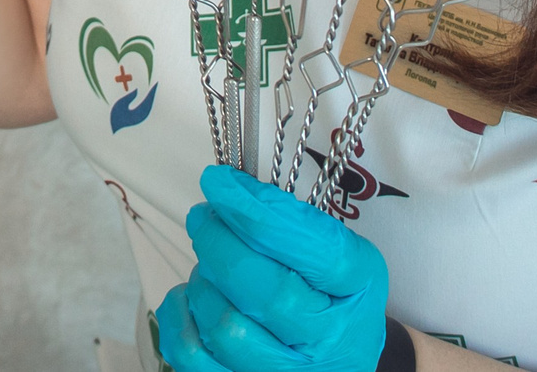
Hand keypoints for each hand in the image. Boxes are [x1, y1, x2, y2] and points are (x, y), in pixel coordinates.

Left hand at [156, 166, 391, 371]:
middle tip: (204, 217)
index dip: (255, 211)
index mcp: (356, 288)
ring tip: (211, 265)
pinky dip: (180, 316)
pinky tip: (194, 297)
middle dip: (218, 242)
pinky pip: (192, 355)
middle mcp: (328, 342)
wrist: (338, 359)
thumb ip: (294, 224)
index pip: (309, 247)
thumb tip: (228, 191)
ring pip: (223, 325)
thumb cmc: (332, 298)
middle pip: (260, 289)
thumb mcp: (337, 252)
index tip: (219, 182)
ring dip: (203, 282)